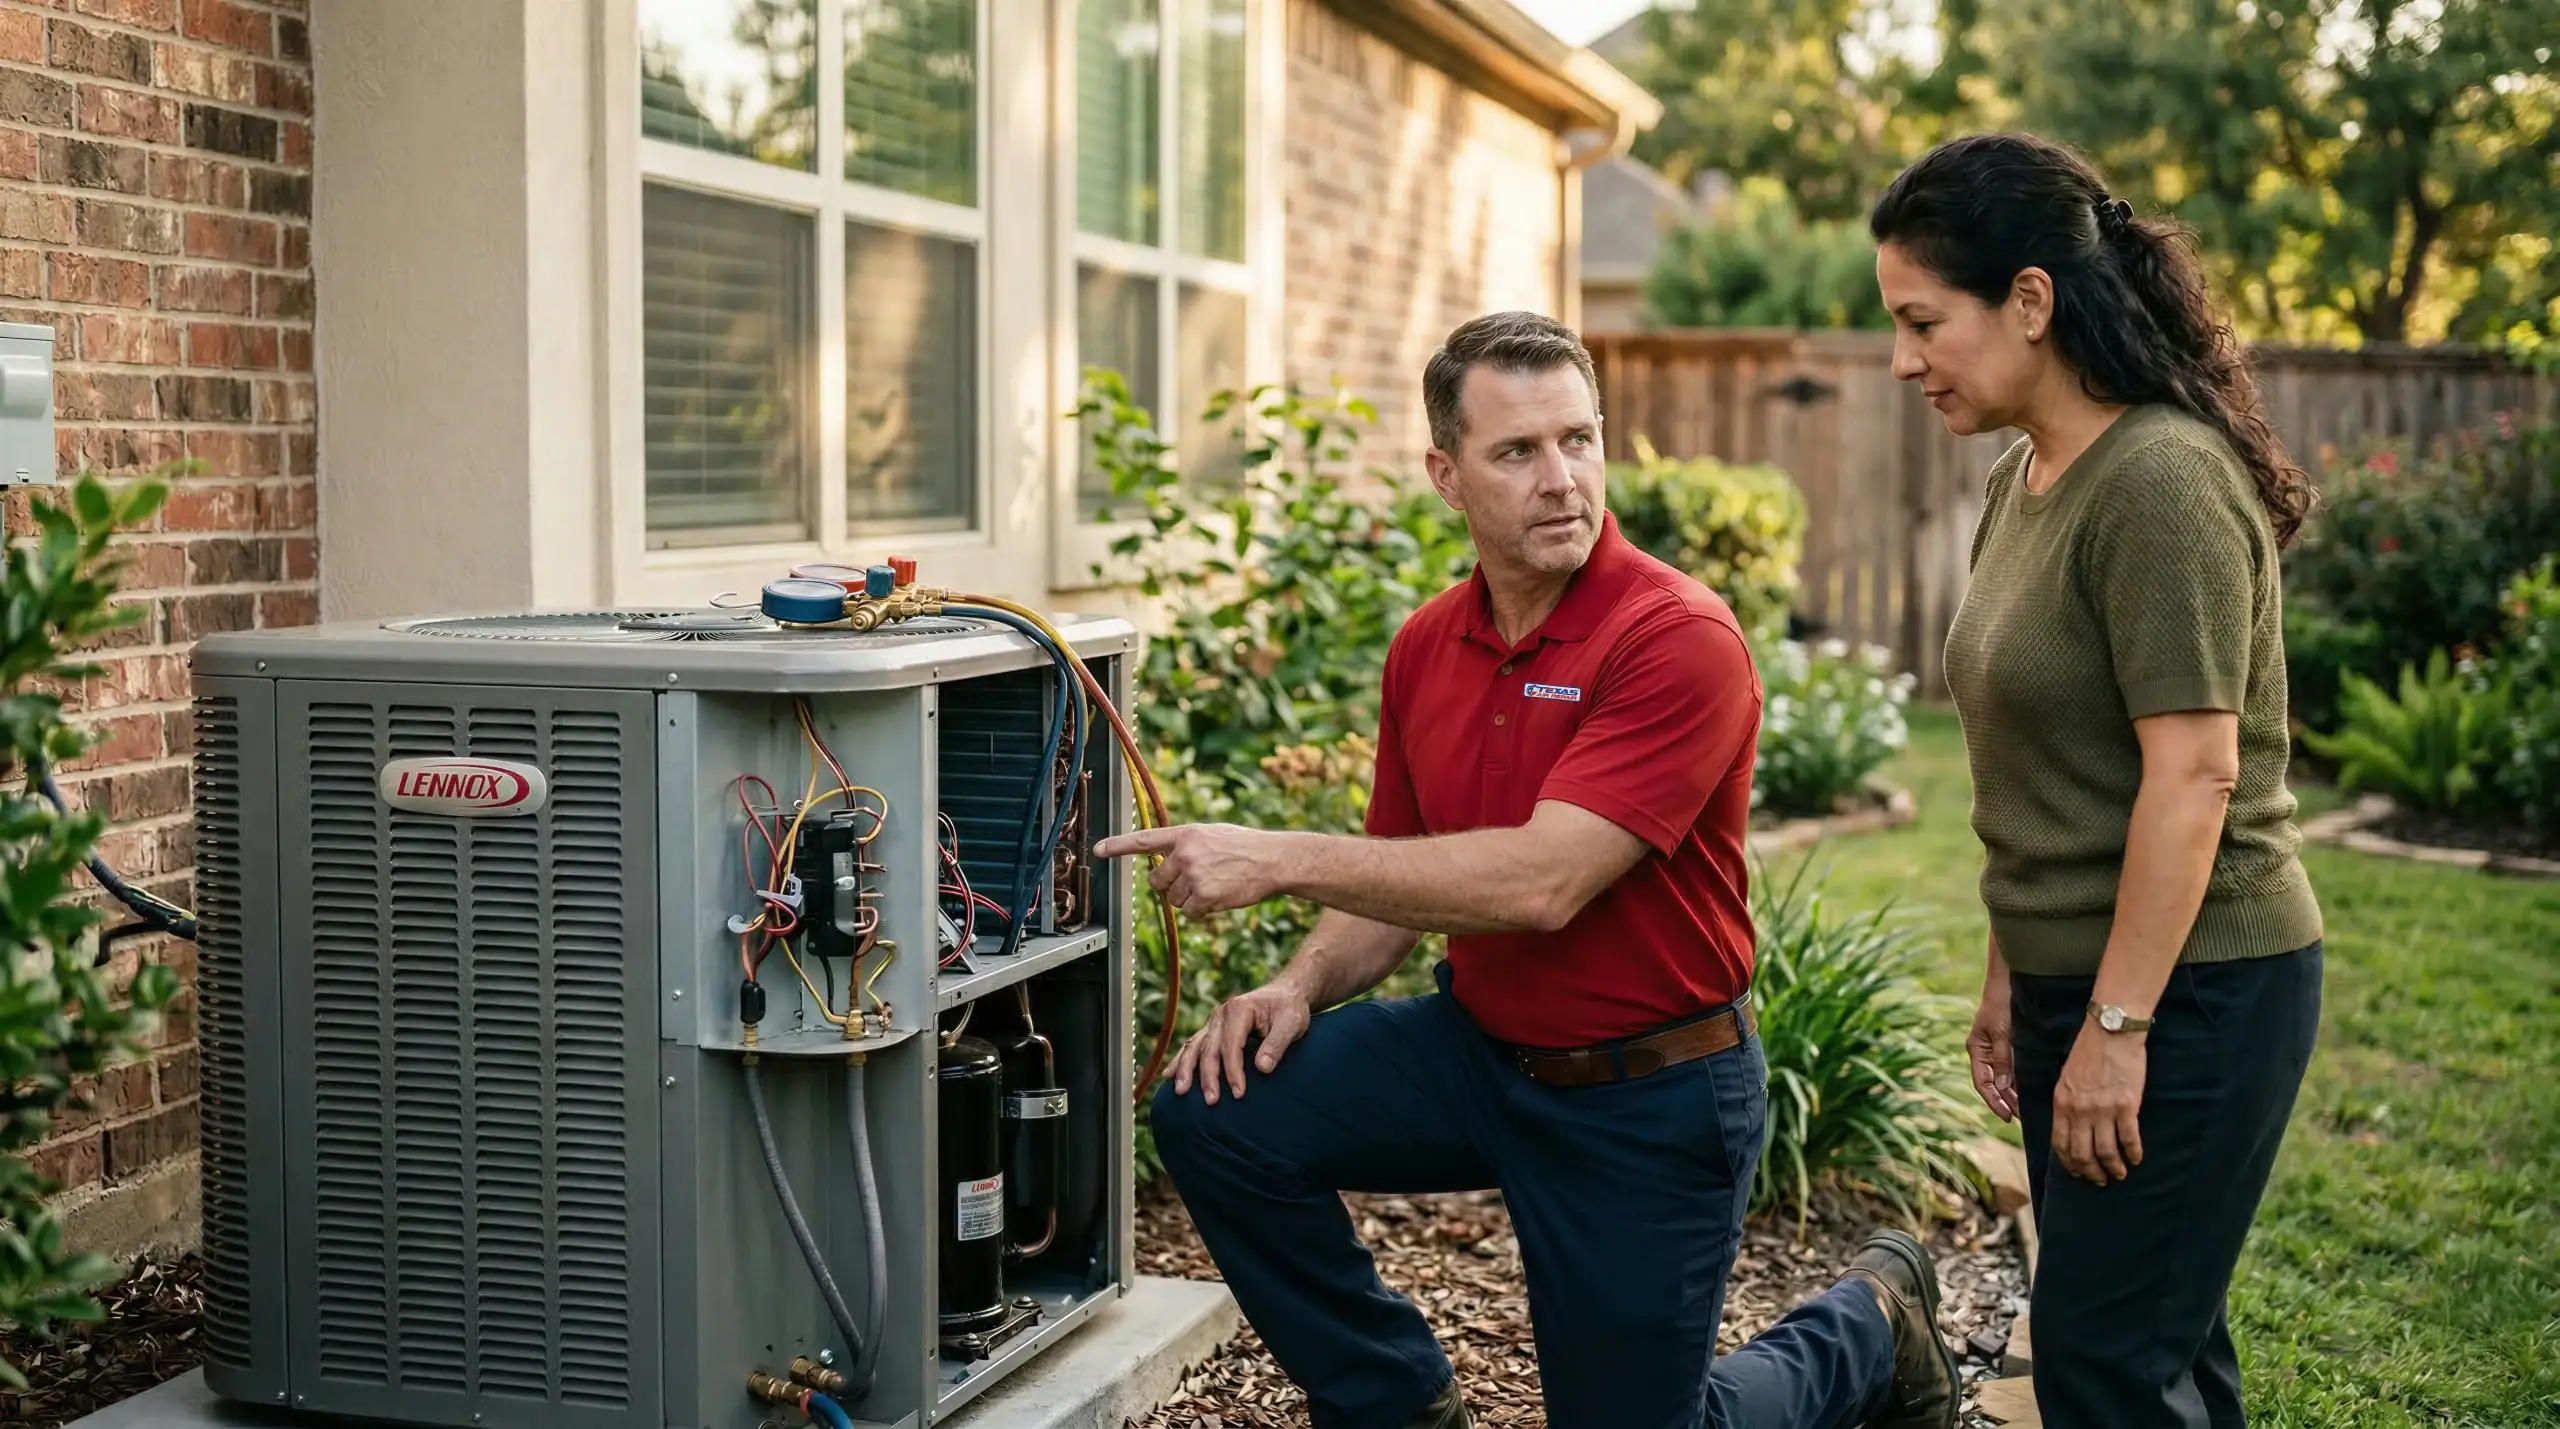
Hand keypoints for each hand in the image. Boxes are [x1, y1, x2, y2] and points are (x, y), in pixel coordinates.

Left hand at [1094, 823, 1288, 917]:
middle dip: (1171, 886)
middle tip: (1195, 880)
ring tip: (1215, 885)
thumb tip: (1166, 864)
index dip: (1118, 846)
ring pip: (1174, 900)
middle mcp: (1185, 854)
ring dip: (1190, 899)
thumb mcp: (1212, 835)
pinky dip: (1202, 911)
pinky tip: (1220, 897)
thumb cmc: (1244, 847)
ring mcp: (1194, 876)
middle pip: (1158, 882)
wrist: (1272, 860)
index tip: (1098, 850)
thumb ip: (1186, 846)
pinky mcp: (1204, 897)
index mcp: (1185, 834)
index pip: (1144, 840)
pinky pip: (1190, 913)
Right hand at [1170, 981, 1314, 1103]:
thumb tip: (1263, 1068)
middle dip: (1208, 1076)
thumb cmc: (1290, 1009)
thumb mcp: (1292, 1023)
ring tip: (1181, 1092)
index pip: (1232, 1044)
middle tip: (1212, 1101)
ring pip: (1195, 1047)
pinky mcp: (1212, 1030)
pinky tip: (1168, 1075)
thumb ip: (1277, 1044)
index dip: (1233, 1070)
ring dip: (1186, 1070)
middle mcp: (1221, 1014)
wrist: (1286, 994)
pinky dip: (1180, 1060)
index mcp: (1239, 1009)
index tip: (1239, 1093)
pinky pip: (1193, 1046)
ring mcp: (1214, 1022)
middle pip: (1209, 1048)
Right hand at [1968, 991, 2016, 1121]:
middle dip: (2007, 1101)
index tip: (2008, 1117)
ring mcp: (1997, 1048)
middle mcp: (1985, 1052)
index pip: (1982, 1083)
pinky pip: (2014, 1067)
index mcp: (1977, 1049)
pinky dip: (2021, 1080)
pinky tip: (2032, 1089)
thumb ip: (2003, 1060)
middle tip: (2023, 1118)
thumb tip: (2001, 1087)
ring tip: (2029, 1109)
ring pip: (2005, 1078)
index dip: (1994, 1102)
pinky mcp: (2010, 1044)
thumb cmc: (2002, 1003)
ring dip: (2015, 1093)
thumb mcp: (2001, 1033)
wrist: (2009, 980)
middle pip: (1994, 1084)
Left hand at [2051, 1019, 2147, 1184]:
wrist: (2110, 1032)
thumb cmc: (2088, 1053)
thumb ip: (2067, 1105)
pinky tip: (2136, 1158)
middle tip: (2100, 1180)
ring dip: (2114, 1168)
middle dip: (2091, 1172)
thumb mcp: (2066, 1079)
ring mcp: (2103, 1111)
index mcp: (2062, 1104)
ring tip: (2120, 1173)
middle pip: (2083, 1154)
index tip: (2078, 1172)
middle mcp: (2080, 1112)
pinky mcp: (2126, 1106)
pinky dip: (2133, 1153)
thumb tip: (2071, 1128)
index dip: (2070, 1164)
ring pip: (2106, 1152)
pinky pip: (2129, 1139)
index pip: (2061, 1144)